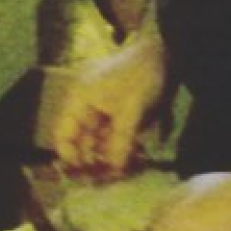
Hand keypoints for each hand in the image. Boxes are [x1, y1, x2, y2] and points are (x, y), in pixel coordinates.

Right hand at [52, 35, 166, 175]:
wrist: (167, 51)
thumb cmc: (141, 76)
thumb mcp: (130, 112)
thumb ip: (120, 143)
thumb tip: (114, 172)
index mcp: (79, 102)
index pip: (63, 136)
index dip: (70, 157)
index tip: (85, 174)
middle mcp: (87, 108)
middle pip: (82, 143)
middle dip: (94, 161)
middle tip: (108, 180)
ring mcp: (105, 111)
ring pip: (101, 142)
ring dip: (111, 157)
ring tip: (125, 170)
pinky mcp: (121, 113)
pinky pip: (116, 136)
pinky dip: (123, 148)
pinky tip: (135, 158)